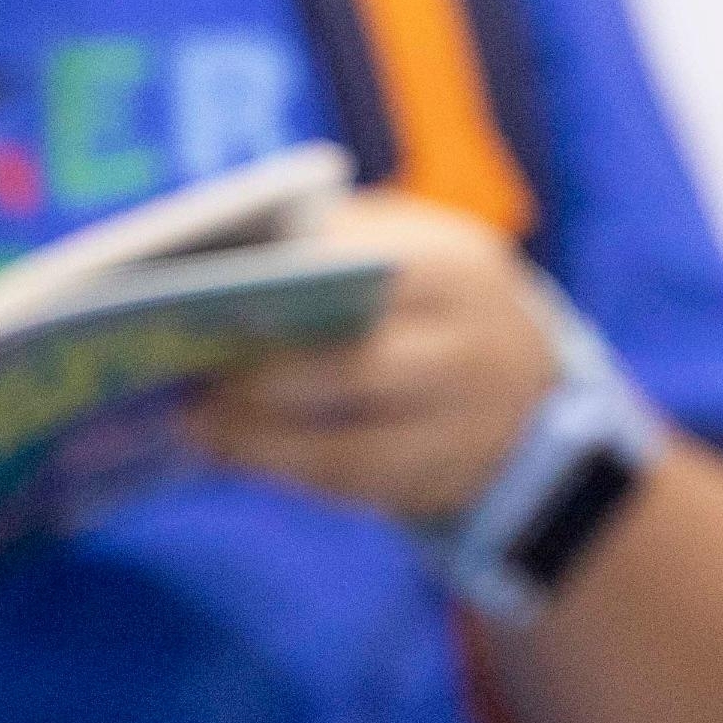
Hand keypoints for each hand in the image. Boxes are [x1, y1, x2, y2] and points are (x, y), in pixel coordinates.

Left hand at [192, 193, 564, 522]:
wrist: (536, 401)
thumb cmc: (438, 306)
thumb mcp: (420, 250)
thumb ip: (345, 237)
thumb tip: (231, 254)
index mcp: (456, 266)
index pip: (364, 263)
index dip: (283, 277)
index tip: (207, 283)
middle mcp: (466, 349)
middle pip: (354, 364)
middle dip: (262, 369)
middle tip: (186, 364)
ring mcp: (458, 428)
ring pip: (345, 443)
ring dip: (257, 435)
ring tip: (192, 418)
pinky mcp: (435, 483)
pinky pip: (348, 484)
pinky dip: (280, 467)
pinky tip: (226, 449)